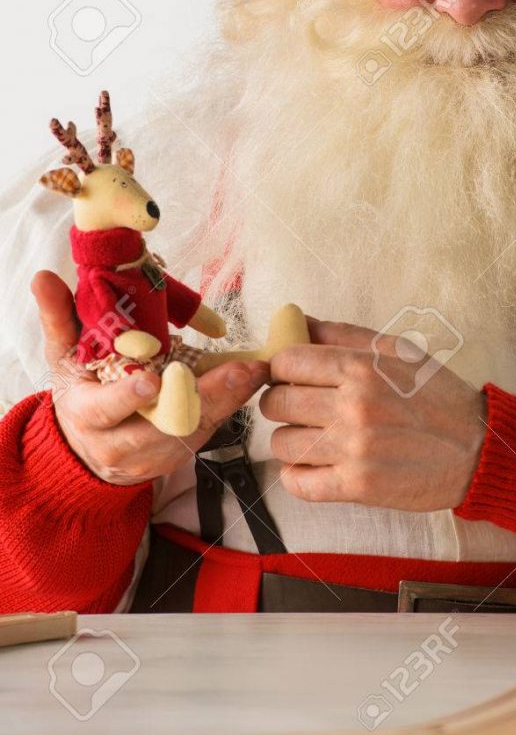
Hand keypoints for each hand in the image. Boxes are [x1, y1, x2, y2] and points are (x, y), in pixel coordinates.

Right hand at [31, 270, 268, 485]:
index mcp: (88, 414)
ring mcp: (152, 454)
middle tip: (237, 371)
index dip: (128, 397)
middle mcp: (120, 443)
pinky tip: (250, 382)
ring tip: (253, 371)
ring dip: (227, 400)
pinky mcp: (177, 456)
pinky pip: (205, 432)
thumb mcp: (63, 356)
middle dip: (204, 398)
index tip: (150, 381)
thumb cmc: (80, 390)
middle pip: (163, 425)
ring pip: (192, 431)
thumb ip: (58, 317)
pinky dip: (229, 407)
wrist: (88, 446)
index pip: (106, 409)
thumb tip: (43, 278)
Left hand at [259, 316, 486, 510]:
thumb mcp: (396, 349)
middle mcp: (353, 407)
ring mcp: (354, 450)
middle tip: (301, 406)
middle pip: (276, 403)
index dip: (282, 368)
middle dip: (281, 402)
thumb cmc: (436, 393)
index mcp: (361, 368)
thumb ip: (341, 334)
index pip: (286, 362)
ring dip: (291, 440)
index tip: (292, 376)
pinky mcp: (358, 487)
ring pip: (282, 444)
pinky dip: (297, 477)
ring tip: (314, 437)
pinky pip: (298, 484)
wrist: (477, 447)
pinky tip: (314, 466)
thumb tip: (295, 321)